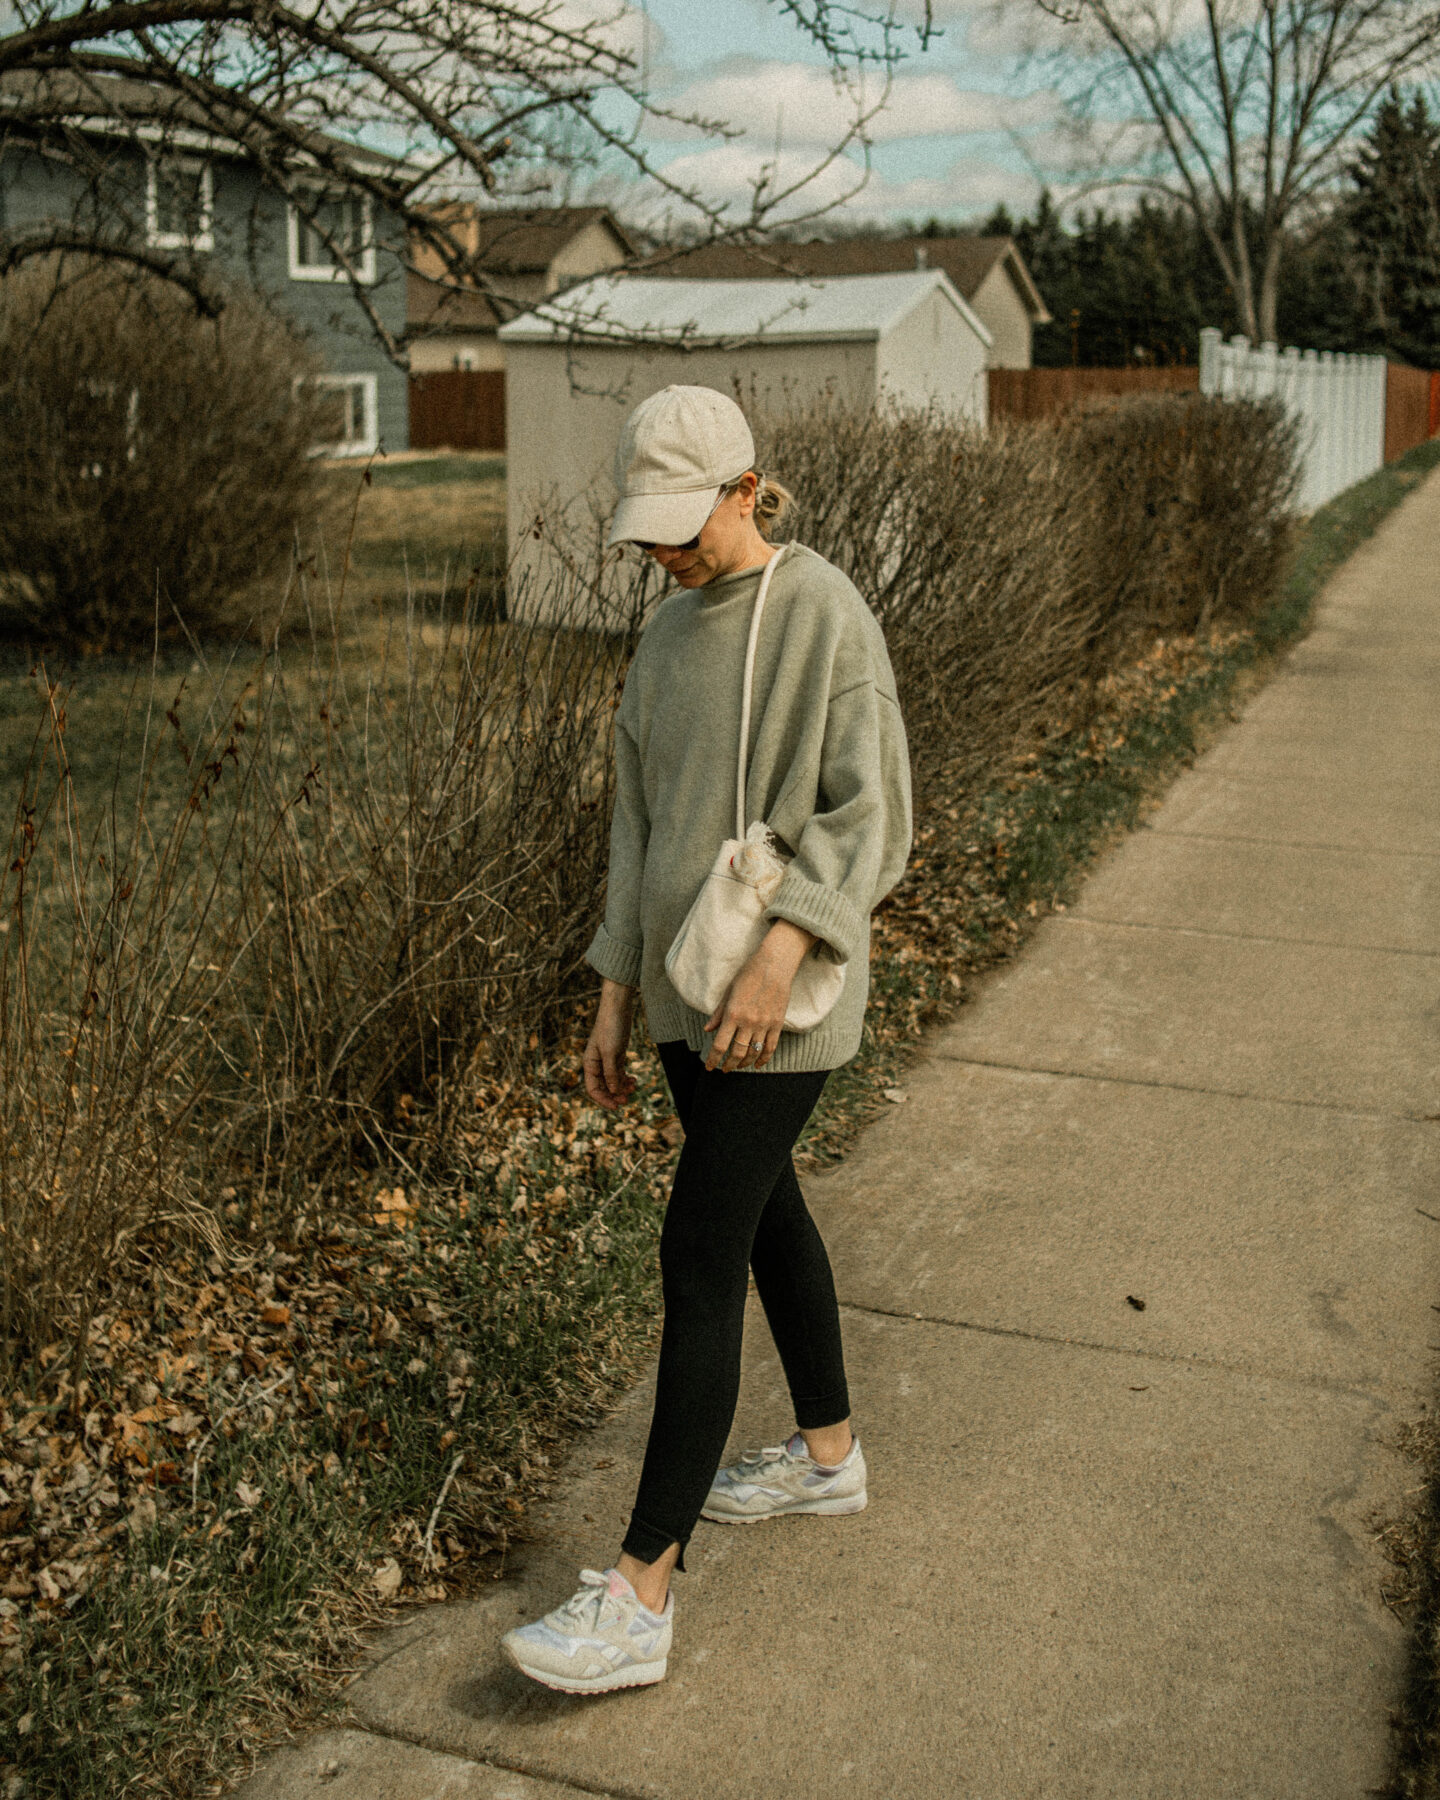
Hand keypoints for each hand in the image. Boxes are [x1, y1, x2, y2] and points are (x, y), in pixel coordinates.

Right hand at [584, 981, 638, 1109]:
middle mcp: (597, 1064)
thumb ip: (611, 1073)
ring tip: (633, 1087)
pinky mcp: (617, 1055)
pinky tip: (634, 1080)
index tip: (616, 1106)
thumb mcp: (611, 1052)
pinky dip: (626, 1078)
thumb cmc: (611, 1028)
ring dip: (622, 1087)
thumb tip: (614, 1092)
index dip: (603, 1099)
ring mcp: (607, 1060)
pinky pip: (620, 1072)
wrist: (618, 1008)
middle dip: (614, 1095)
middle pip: (603, 1087)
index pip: (593, 1089)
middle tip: (628, 1100)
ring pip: (613, 1081)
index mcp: (590, 1064)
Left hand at [703, 920, 817, 1072]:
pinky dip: (764, 1059)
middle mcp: (748, 1022)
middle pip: (736, 1053)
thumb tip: (708, 1030)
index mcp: (733, 1014)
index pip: (720, 1045)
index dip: (713, 1059)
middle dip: (729, 1065)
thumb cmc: (748, 974)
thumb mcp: (729, 991)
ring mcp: (764, 1024)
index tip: (709, 1067)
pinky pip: (770, 1047)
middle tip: (724, 1069)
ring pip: (753, 1053)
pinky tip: (757, 1064)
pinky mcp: (777, 1023)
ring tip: (739, 1066)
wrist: (774, 964)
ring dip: (744, 1063)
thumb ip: (718, 1013)